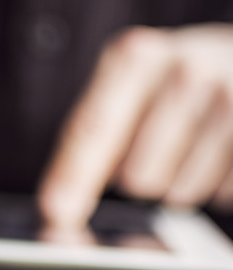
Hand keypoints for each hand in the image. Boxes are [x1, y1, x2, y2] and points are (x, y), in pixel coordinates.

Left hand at [39, 24, 232, 229]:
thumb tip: (61, 211)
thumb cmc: (171, 82)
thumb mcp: (128, 87)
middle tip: (151, 151)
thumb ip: (91, 139)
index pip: (92, 127)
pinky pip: (221, 194)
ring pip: (178, 192)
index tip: (55, 211)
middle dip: (136, 181)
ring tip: (194, 144)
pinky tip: (220, 150)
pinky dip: (215, 186)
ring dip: (178, 184)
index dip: (72, 175)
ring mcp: (229, 97)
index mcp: (134, 58)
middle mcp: (183, 70)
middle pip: (136, 175)